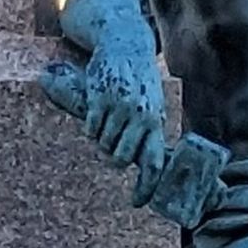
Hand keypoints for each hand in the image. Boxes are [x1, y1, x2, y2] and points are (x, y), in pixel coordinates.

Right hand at [82, 39, 165, 191]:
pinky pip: (91, 128)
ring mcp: (120, 108)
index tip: (137, 201)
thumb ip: (150, 132)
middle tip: (111, 148)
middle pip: (120, 158)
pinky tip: (99, 110)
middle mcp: (140, 117)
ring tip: (109, 121)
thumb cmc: (141, 82)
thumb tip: (148, 167)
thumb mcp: (153, 105)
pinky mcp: (100, 99)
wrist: (125, 45)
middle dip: (114, 158)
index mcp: (156, 122)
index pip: (154, 162)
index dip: (146, 186)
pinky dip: (92, 126)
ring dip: (102, 139)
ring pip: (103, 144)